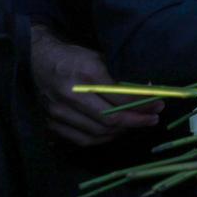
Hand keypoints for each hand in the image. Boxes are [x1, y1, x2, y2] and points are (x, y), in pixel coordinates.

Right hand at [30, 26, 161, 146]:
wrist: (37, 60)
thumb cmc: (74, 57)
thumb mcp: (99, 59)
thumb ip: (119, 79)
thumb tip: (147, 94)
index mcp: (87, 75)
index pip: (121, 99)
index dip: (143, 104)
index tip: (159, 104)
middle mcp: (71, 96)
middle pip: (110, 120)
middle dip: (137, 121)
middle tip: (153, 118)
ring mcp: (59, 113)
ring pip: (98, 133)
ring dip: (122, 131)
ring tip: (136, 124)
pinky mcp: (51, 124)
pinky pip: (82, 139)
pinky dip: (102, 138)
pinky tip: (115, 132)